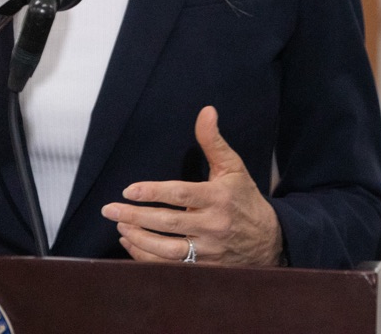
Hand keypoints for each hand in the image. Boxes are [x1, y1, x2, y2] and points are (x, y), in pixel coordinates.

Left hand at [100, 105, 282, 266]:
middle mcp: (213, 226)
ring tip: (120, 225)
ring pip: (168, 251)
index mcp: (218, 198)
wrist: (270, 241)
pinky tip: (131, 243)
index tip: (128, 190)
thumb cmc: (244, 199)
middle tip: (110, 209)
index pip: (181, 195)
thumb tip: (206, 111)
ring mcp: (209, 251)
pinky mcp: (205, 268)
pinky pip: (171, 268)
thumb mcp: (233, 167)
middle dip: (136, 216)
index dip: (152, 192)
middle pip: (169, 224)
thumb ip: (213, 141)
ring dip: (139, 239)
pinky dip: (147, 258)